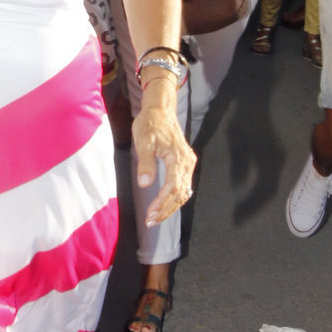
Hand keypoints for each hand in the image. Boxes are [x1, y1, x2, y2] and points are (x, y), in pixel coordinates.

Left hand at [133, 98, 196, 225]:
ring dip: (170, 206)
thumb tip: (144, 184)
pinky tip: (164, 205)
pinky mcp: (185, 163)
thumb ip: (145, 162)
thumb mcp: (143, 141)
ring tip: (155, 217)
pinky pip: (183, 185)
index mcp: (178, 157)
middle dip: (166, 209)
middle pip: (180, 193)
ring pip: (183, 191)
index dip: (162, 203)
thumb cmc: (150, 124)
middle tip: (150, 221)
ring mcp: (188, 163)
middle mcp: (187, 162)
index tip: (151, 214)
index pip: (172, 186)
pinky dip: (175, 198)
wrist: (160, 110)